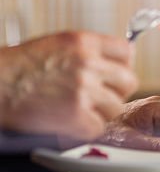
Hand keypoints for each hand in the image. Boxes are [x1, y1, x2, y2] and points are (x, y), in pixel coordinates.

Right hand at [0, 31, 136, 138]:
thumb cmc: (17, 67)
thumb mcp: (57, 44)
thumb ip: (88, 52)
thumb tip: (114, 64)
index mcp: (84, 42)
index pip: (127, 51)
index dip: (121, 67)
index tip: (114, 75)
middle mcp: (88, 63)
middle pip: (129, 81)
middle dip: (116, 92)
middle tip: (99, 98)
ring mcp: (83, 89)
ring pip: (116, 107)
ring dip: (101, 112)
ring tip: (79, 110)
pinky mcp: (75, 114)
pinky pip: (98, 127)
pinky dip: (86, 129)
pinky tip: (70, 123)